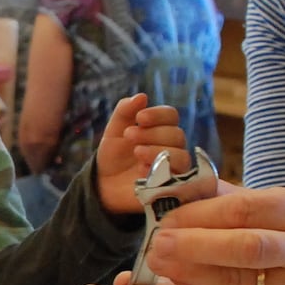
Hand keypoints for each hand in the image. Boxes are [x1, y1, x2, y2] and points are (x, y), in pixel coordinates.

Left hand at [93, 94, 194, 213]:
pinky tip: (141, 171)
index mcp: (161, 129)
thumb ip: (125, 111)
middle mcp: (172, 147)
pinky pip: (176, 178)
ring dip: (157, 151)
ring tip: (136, 152)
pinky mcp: (172, 188)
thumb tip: (142, 96)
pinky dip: (159, 171)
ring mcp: (174, 168)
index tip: (139, 117)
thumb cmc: (113, 156)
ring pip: (181, 155)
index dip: (158, 114)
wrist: (104, 185)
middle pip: (177, 135)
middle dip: (152, 133)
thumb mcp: (114, 130)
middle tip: (129, 136)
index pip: (172, 115)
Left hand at [147, 185, 284, 284]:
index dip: (200, 214)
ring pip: (241, 283)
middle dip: (194, 246)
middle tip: (157, 244)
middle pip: (247, 247)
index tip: (166, 217)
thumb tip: (173, 183)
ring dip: (193, 273)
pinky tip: (183, 283)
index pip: (246, 209)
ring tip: (161, 264)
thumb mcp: (281, 208)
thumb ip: (229, 196)